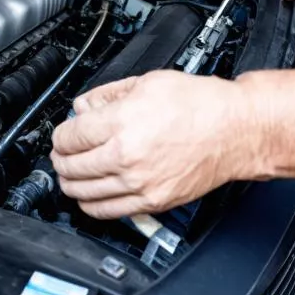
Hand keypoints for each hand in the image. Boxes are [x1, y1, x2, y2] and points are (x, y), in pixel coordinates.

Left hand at [51, 71, 260, 219]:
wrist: (235, 130)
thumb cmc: (200, 104)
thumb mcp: (149, 82)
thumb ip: (109, 94)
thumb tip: (84, 106)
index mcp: (122, 122)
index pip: (70, 135)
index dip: (60, 133)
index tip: (63, 133)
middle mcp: (126, 156)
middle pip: (71, 165)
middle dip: (60, 158)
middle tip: (62, 153)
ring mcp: (138, 184)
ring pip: (83, 193)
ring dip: (70, 183)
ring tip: (71, 174)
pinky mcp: (152, 202)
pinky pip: (107, 212)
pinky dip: (91, 205)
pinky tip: (90, 195)